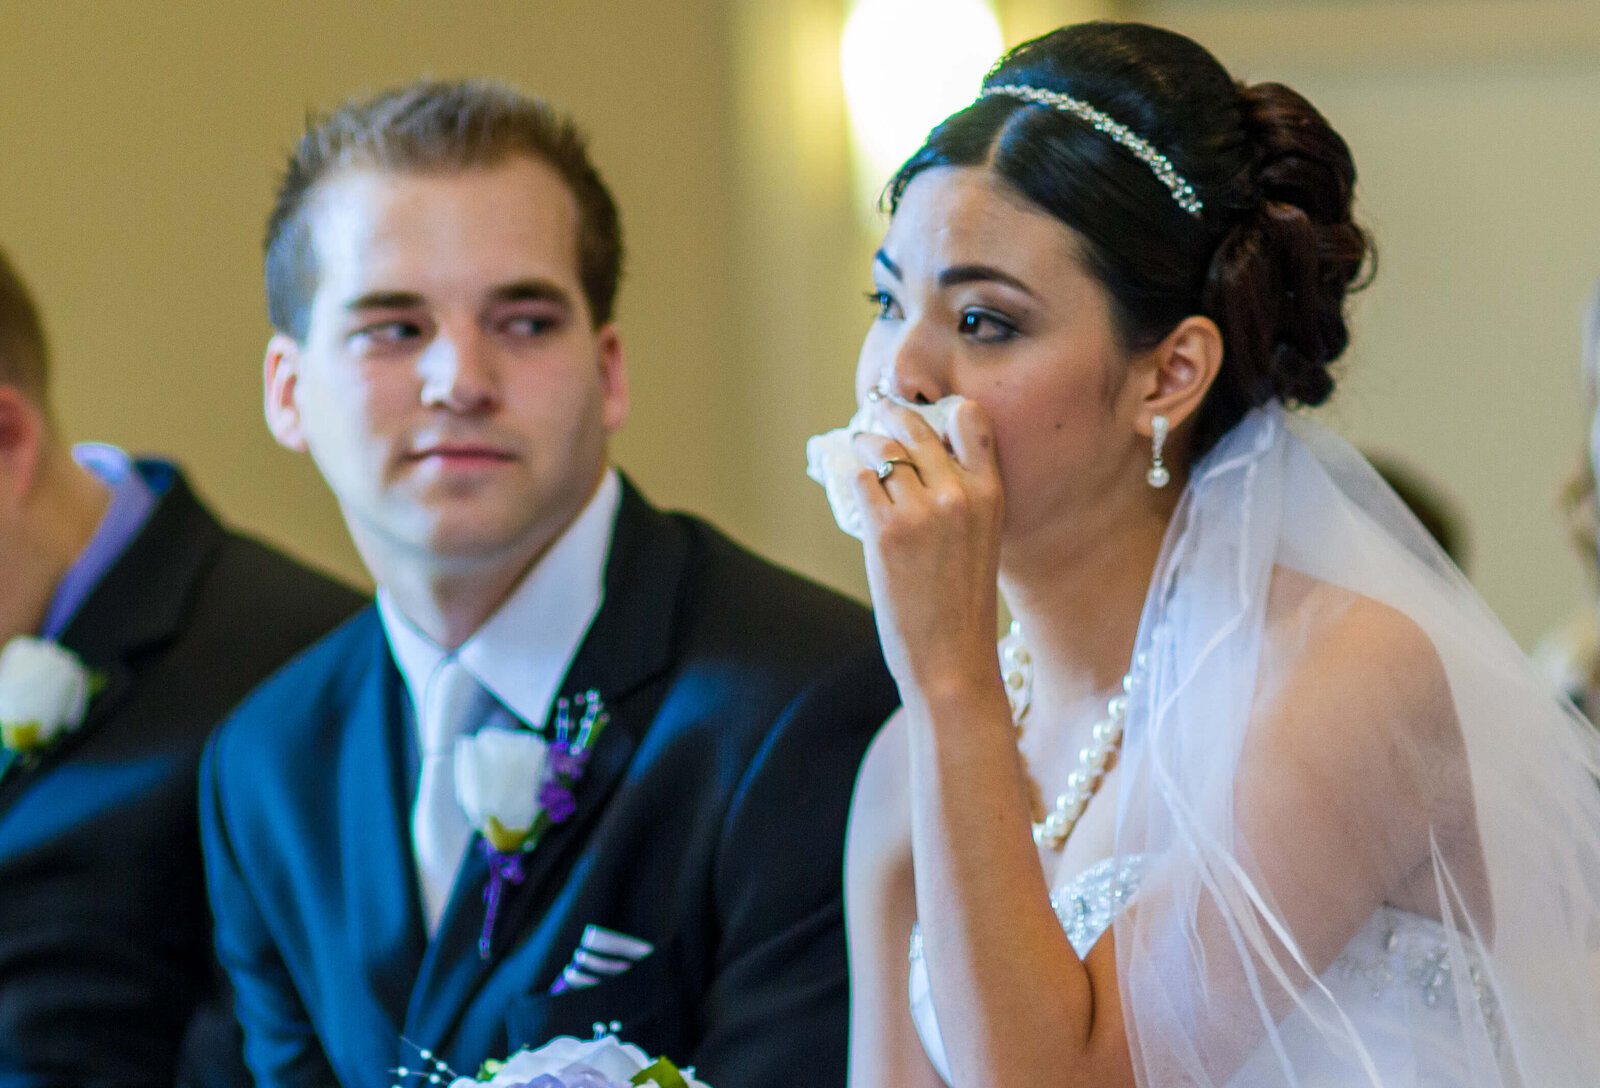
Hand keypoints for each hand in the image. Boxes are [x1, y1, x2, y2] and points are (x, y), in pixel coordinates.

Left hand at [849, 399, 1004, 713]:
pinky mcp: (886, 531)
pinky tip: (850, 477)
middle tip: (876, 406)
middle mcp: (959, 494)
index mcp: (992, 494)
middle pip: (917, 428)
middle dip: (891, 412)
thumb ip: (962, 499)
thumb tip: (918, 463)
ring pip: (882, 451)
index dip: (943, 410)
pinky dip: (852, 477)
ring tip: (858, 442)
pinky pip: (860, 482)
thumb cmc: (964, 606)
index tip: (924, 408)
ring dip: (864, 442)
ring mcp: (921, 511)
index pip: (972, 420)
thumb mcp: (983, 540)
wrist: (952, 659)